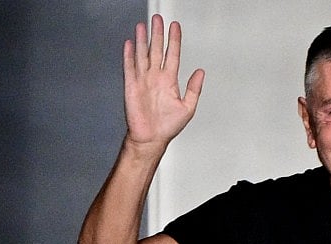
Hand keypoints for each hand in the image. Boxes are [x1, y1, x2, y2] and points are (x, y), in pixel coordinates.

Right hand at [122, 15, 203, 148]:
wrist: (151, 138)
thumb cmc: (168, 126)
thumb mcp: (188, 108)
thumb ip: (194, 89)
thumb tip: (200, 72)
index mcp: (169, 81)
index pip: (172, 54)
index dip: (174, 40)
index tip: (175, 26)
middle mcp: (156, 77)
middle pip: (157, 49)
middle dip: (157, 33)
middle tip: (158, 18)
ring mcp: (143, 80)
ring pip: (142, 54)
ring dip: (142, 39)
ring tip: (143, 25)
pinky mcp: (132, 86)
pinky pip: (130, 67)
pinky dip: (129, 55)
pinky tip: (130, 43)